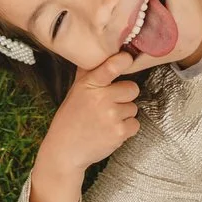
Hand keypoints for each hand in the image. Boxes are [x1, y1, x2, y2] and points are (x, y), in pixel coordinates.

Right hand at [34, 52, 141, 182]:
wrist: (66, 149)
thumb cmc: (71, 117)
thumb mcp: (75, 91)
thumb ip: (88, 73)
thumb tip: (98, 52)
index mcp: (89, 85)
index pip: (110, 67)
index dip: (123, 61)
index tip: (127, 58)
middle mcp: (101, 98)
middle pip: (132, 88)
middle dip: (125, 95)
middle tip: (111, 103)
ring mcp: (111, 116)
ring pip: (134, 108)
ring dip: (124, 114)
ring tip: (107, 120)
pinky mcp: (119, 132)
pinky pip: (135, 124)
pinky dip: (126, 128)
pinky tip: (111, 130)